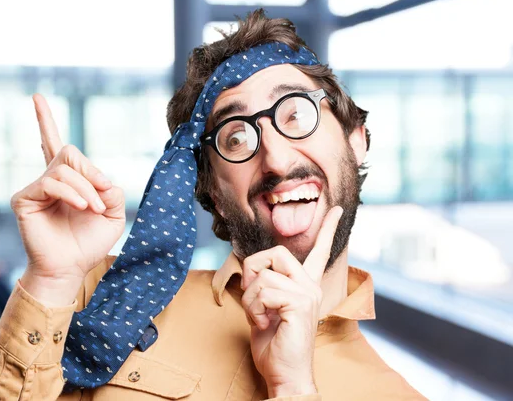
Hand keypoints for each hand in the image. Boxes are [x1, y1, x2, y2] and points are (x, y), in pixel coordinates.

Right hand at [12, 94, 125, 305]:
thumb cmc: (89, 242)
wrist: (72, 268)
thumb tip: (102, 178)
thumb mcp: (113, 215)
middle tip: (101, 197)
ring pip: (63, 169)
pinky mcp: (23, 199)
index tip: (36, 97)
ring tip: (92, 209)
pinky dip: (72, 193)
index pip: (53, 143)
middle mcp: (48, 180)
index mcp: (68, 180)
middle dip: (90, 173)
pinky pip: (51, 182)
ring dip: (85, 189)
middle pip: (68, 152)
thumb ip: (112, 191)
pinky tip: (81, 207)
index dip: (43, 119)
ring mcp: (34, 188)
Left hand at [241, 206, 342, 397]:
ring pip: (263, 276)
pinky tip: (262, 323)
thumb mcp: (263, 310)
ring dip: (250, 300)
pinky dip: (253, 308)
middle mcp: (311, 286)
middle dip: (254, 269)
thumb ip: (261, 288)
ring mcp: (308, 293)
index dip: (327, 230)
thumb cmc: (274, 346)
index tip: (335, 210)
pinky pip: (263, 291)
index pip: (319, 252)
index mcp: (305, 287)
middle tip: (253, 294)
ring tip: (259, 318)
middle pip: (277, 252)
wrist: (284, 375)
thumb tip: (250, 269)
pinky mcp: (300, 303)